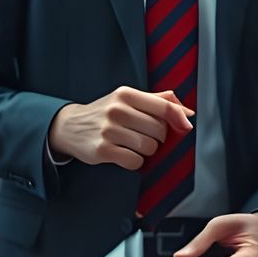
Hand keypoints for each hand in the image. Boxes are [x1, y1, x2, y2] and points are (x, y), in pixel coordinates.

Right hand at [47, 87, 192, 169]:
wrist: (69, 126)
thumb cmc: (106, 113)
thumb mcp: (127, 99)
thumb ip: (158, 101)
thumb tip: (188, 113)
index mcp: (126, 95)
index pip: (163, 107)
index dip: (179, 119)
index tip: (186, 128)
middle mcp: (117, 110)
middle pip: (159, 131)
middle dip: (157, 138)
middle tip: (144, 136)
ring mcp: (108, 130)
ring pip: (149, 147)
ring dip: (146, 151)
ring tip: (132, 145)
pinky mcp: (102, 150)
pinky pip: (135, 161)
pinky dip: (134, 162)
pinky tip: (124, 154)